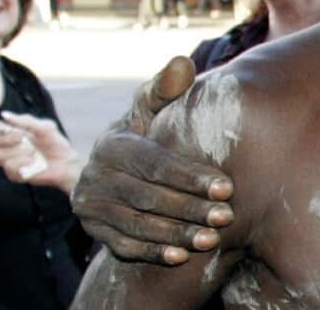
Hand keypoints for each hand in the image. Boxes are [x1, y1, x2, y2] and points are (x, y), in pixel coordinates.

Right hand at [0, 111, 83, 193]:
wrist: (65, 162)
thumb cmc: (54, 142)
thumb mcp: (45, 127)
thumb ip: (25, 121)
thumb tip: (4, 115)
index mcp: (12, 133)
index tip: (6, 128)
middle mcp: (6, 147)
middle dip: (5, 139)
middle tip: (22, 139)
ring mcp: (8, 161)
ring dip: (17, 152)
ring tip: (33, 152)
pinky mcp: (13, 174)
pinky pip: (9, 168)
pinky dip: (23, 163)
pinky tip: (34, 162)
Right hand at [70, 56, 234, 265]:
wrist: (115, 169)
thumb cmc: (146, 132)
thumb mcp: (150, 109)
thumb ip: (166, 90)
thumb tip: (182, 63)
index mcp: (113, 144)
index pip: (156, 163)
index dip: (192, 176)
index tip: (228, 187)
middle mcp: (95, 176)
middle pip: (149, 197)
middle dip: (191, 208)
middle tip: (227, 216)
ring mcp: (91, 206)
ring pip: (137, 225)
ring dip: (177, 234)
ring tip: (211, 239)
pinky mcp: (93, 231)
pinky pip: (123, 246)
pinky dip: (152, 252)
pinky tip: (180, 256)